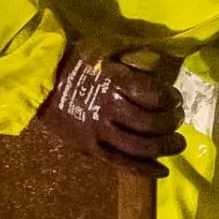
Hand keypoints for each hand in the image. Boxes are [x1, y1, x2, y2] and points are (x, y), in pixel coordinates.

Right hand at [34, 44, 179, 177]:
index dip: (170, 98)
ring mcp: (99, 132)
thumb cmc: (76, 61)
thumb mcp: (106, 48)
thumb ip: (135, 58)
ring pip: (140, 146)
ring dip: (165, 147)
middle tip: (179, 118)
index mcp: (114, 82)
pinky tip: (162, 170)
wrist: (39, 82)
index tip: (175, 98)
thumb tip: (161, 68)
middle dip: (171, 122)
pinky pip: (123, 163)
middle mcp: (109, 109)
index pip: (155, 95)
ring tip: (178, 143)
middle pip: (151, 122)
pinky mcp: (91, 148)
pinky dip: (145, 169)